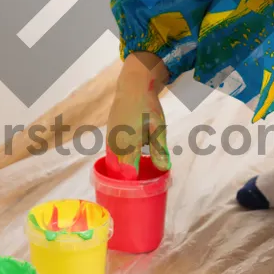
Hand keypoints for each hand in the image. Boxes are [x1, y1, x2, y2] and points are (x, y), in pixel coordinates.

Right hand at [106, 54, 170, 174]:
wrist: (133, 85)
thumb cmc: (148, 106)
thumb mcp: (158, 128)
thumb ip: (159, 150)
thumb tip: (164, 169)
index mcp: (127, 145)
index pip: (128, 174)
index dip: (135, 185)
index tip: (145, 188)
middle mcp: (115, 145)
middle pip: (119, 171)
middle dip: (129, 179)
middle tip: (143, 182)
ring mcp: (110, 139)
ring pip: (115, 162)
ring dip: (124, 167)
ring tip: (139, 170)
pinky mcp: (109, 134)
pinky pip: (113, 152)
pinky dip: (121, 157)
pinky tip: (133, 155)